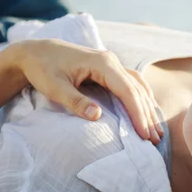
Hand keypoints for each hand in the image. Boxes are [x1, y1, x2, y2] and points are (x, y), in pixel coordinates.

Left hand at [16, 38, 163, 143]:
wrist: (35, 52)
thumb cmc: (42, 69)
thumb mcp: (54, 87)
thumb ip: (75, 102)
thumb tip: (97, 116)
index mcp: (102, 63)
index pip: (128, 91)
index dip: (138, 113)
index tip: (144, 135)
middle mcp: (112, 61)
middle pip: (137, 90)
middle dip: (147, 116)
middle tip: (155, 139)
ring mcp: (112, 63)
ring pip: (138, 87)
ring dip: (148, 108)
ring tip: (156, 130)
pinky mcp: (110, 69)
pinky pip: (133, 84)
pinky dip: (142, 99)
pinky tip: (148, 112)